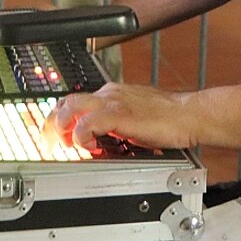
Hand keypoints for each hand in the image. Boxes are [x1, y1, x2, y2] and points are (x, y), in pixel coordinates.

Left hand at [43, 83, 196, 151]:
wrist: (189, 115)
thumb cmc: (169, 119)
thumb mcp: (134, 119)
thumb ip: (115, 125)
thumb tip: (100, 140)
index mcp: (111, 93)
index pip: (74, 100)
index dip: (60, 118)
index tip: (56, 136)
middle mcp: (108, 93)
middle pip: (65, 101)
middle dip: (52, 123)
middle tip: (51, 144)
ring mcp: (113, 102)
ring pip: (71, 106)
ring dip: (61, 127)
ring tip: (66, 145)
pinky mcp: (119, 114)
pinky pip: (88, 122)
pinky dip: (81, 135)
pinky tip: (88, 147)